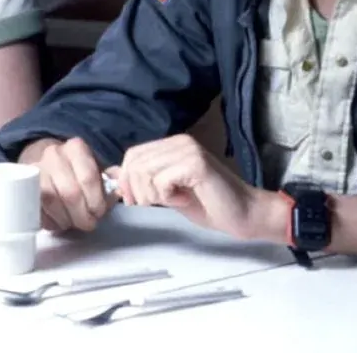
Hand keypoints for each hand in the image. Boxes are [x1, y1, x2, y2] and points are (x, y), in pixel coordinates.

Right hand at [19, 137, 116, 232]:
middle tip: (88, 224)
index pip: (89, 178)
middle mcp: (54, 154)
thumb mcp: (94, 168)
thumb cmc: (75, 169)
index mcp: (76, 148)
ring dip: (66, 219)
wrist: (44, 161)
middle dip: (82, 215)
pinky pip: (36, 208)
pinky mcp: (22, 185)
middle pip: (70, 192)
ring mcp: (35, 169)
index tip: (99, 213)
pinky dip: (49, 220)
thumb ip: (109, 182)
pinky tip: (58, 223)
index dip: (96, 202)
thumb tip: (116, 196)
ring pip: (51, 201)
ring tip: (73, 223)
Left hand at [113, 134, 284, 240]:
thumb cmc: (209, 205)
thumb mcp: (167, 192)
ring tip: (173, 200)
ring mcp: (188, 150)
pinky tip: (185, 199)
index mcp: (173, 144)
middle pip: (135, 163)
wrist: (245, 214)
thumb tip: (112, 175)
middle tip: (156, 204)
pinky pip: (162, 181)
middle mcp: (180, 141)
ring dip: (153, 195)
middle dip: (137, 191)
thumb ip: (145, 181)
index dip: (126, 180)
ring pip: (145, 172)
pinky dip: (167, 197)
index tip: (134, 201)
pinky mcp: (196, 164)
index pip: (132, 154)